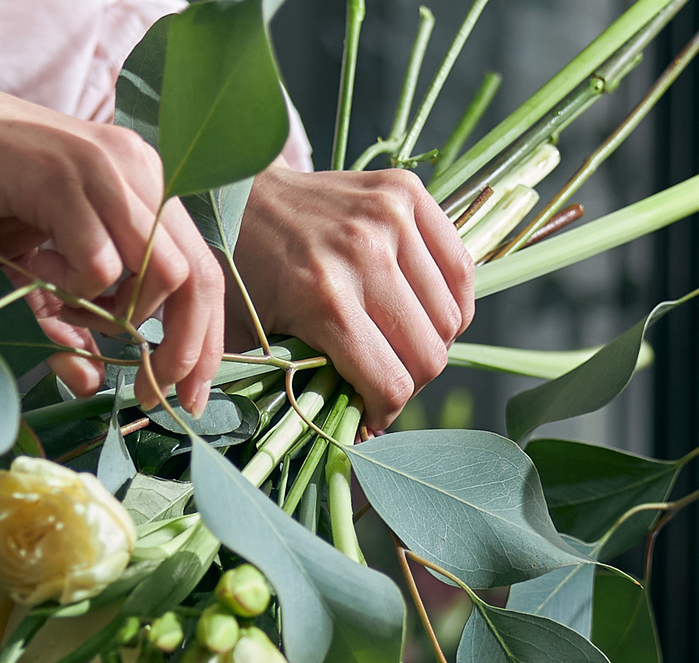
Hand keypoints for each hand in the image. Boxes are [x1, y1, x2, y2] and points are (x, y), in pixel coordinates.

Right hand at [0, 62, 219, 410]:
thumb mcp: (25, 267)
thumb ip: (64, 317)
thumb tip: (94, 382)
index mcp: (140, 184)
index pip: (201, 269)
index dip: (203, 338)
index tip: (187, 394)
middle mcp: (137, 170)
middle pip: (197, 276)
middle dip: (183, 347)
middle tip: (152, 393)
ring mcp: (105, 170)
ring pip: (160, 273)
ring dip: (115, 315)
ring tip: (60, 302)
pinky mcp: (64, 179)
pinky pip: (101, 263)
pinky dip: (73, 287)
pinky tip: (32, 267)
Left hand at [228, 167, 473, 431]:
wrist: (237, 195)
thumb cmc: (241, 275)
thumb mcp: (254, 341)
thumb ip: (301, 390)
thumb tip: (356, 436)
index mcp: (322, 297)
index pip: (391, 382)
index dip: (384, 412)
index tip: (369, 416)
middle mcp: (364, 253)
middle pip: (430, 353)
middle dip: (410, 381)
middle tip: (383, 378)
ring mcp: (390, 217)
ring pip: (451, 316)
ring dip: (431, 341)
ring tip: (398, 340)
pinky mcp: (406, 191)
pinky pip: (461, 268)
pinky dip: (452, 299)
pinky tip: (422, 309)